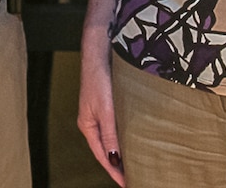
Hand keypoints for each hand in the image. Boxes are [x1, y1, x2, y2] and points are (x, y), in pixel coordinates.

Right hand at [77, 28, 124, 184]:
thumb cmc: (99, 77)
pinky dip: (124, 138)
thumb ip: (110, 134)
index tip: (128, 184)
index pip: (102, 156)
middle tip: (136, 178)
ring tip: (138, 165)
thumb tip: (113, 160)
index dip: (115, 172)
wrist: (99, 51)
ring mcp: (100, 113)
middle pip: (106, 150)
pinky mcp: (108, 105)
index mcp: (87, 125)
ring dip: (123, 152)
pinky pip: (116, 128)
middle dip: (119, 166)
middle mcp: (92, 122)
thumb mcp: (105, 108)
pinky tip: (135, 140)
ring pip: (112, 139)